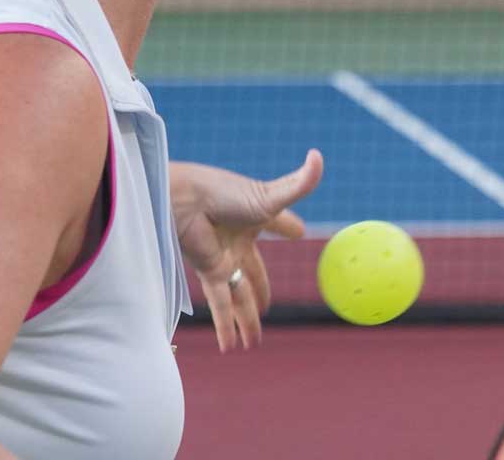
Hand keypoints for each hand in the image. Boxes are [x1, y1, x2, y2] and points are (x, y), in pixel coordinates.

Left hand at [169, 148, 322, 351]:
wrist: (183, 202)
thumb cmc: (224, 192)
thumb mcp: (269, 195)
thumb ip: (300, 183)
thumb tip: (319, 156)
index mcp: (255, 216)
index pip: (276, 223)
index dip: (288, 227)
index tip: (297, 232)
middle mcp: (238, 240)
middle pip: (254, 272)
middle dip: (260, 291)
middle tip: (268, 308)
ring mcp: (223, 259)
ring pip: (239, 296)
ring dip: (246, 320)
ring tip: (252, 344)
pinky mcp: (209, 274)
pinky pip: (222, 305)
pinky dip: (225, 327)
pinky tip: (231, 348)